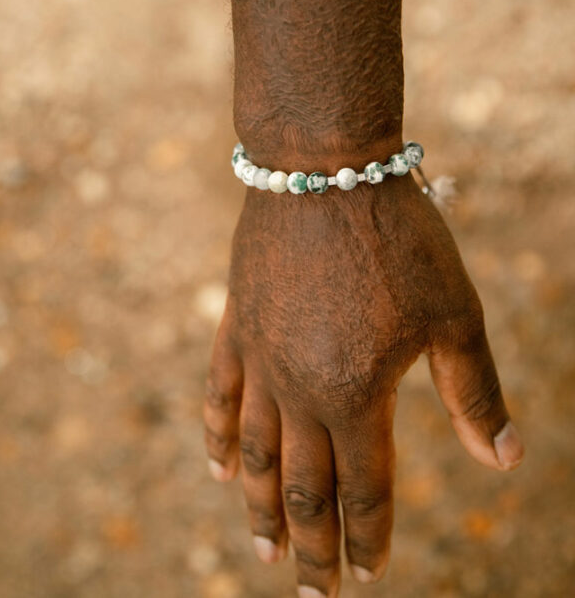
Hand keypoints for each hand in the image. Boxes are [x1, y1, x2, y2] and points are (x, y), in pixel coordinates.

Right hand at [203, 171, 523, 596]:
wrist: (324, 167)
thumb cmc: (399, 236)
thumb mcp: (454, 312)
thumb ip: (474, 392)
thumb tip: (505, 462)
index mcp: (357, 393)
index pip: (365, 489)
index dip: (370, 538)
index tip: (370, 576)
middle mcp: (300, 388)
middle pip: (303, 487)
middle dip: (312, 546)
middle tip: (313, 592)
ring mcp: (261, 358)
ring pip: (255, 454)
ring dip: (258, 509)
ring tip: (262, 552)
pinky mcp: (238, 325)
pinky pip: (221, 395)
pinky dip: (218, 438)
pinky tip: (217, 468)